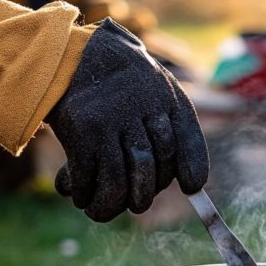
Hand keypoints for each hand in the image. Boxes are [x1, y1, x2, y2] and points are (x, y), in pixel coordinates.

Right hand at [47, 18, 208, 221]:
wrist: (73, 55)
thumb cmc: (123, 85)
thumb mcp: (157, 92)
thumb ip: (177, 132)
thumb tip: (192, 185)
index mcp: (165, 96)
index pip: (187, 137)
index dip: (191, 165)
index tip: (191, 187)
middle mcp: (140, 107)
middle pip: (151, 166)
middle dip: (145, 192)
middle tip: (137, 203)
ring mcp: (110, 119)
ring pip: (119, 181)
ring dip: (111, 205)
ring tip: (103, 210)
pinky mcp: (82, 130)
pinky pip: (88, 177)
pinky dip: (85, 195)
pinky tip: (82, 197)